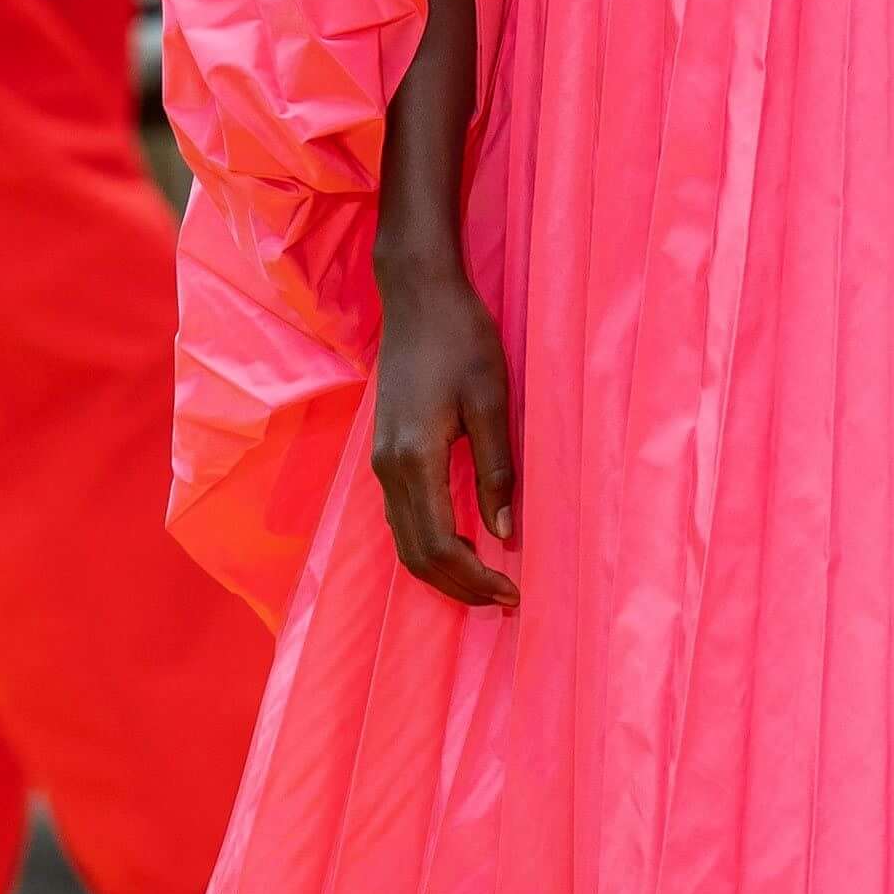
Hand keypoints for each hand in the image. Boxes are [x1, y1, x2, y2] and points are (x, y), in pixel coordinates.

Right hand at [371, 252, 518, 608]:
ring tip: (488, 581)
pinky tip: (462, 545)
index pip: (439, 546)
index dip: (474, 580)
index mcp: (414, 459)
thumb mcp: (493, 400)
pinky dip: (428, 545)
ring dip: (442, 570)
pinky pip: (400, 518)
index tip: (512, 593)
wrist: (417, 294)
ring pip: (403, 541)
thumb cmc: (462, 338)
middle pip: (415, 556)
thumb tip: (505, 533)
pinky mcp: (385, 452)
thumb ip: (497, 469)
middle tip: (505, 599)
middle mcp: (388, 468)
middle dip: (458, 586)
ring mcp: (381, 462)